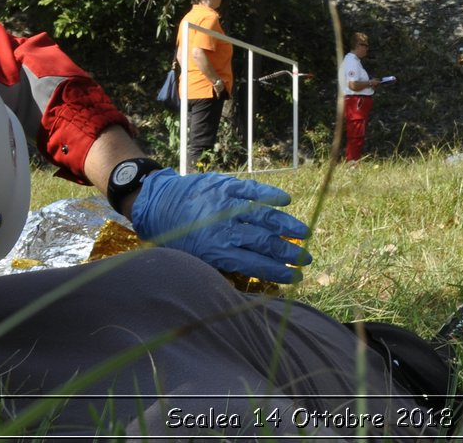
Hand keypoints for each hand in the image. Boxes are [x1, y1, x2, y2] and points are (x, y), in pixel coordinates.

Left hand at [130, 170, 311, 283]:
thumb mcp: (192, 258)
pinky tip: (286, 200)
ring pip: (264, 216)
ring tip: (304, 234)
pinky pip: (252, 190)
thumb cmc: (174, 236)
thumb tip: (250, 273)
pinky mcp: (226, 185)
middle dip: (288, 252)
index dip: (278, 271)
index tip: (295, 277)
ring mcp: (227, 204)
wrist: (156, 202)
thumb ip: (220, 265)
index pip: (255, 263)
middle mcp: (224, 228)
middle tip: (306, 259)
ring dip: (286, 226)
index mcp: (215, 250)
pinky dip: (270, 194)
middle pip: (264, 242)